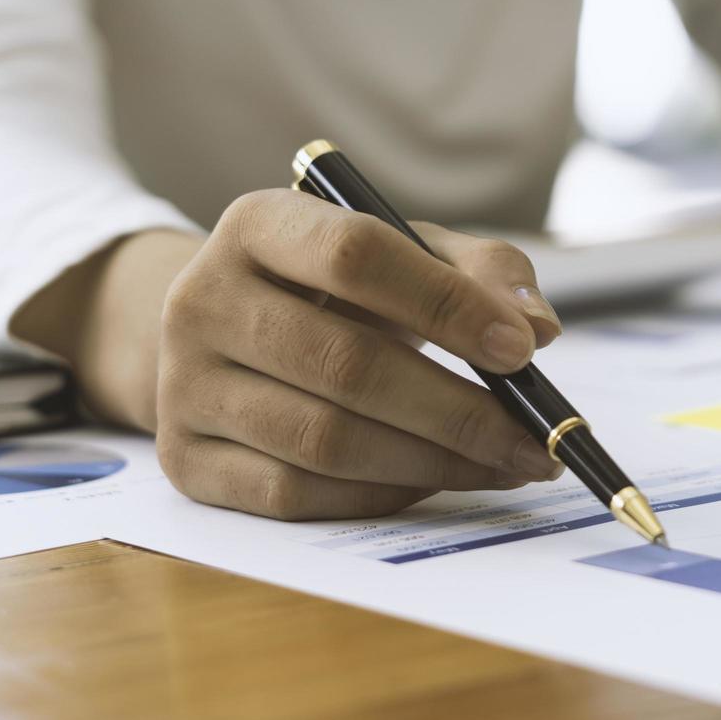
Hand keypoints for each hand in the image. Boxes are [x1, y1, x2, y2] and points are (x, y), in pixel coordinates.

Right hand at [155, 189, 565, 519]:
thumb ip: (481, 272)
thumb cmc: (341, 290)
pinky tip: (435, 480)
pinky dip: (380, 495)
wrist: (230, 335)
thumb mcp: (407, 252)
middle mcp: (202, 299)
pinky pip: (294, 495)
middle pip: (346, 365)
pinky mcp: (184, 460)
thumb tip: (537, 329)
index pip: (355, 256)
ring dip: (434, 463)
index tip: (522, 351)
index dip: (447, 305)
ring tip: (505, 464)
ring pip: (324, 440)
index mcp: (258, 223)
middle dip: (460, 411)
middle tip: (534, 438)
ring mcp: (183, 385)